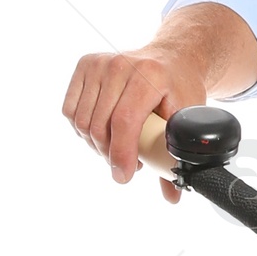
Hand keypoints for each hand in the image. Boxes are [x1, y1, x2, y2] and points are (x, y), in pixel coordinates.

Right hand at [62, 5, 256, 200]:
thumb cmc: (178, 90)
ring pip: (83, 123)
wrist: (170, 59)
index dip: (121, 154)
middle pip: (100, 126)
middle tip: (128, 163)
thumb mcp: (185, 119)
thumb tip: (172, 196)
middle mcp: (121, 64)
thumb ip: (176, 156)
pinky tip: (102, 131)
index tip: (123, 177)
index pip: (125, 121)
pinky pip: (71, 111)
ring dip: (96, 145)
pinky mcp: (84, 65)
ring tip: (117, 146)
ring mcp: (99, 63)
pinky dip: (82, 129)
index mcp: (150, 75)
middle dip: (111, 155)